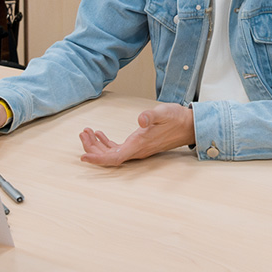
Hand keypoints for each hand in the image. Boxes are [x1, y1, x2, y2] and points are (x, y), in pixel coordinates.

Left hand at [79, 103, 194, 166]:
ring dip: (97, 146)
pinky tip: (100, 135)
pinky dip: (106, 143)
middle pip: (109, 156)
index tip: (83, 157)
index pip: (114, 157)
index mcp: (140, 144)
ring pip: (112, 153)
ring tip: (87, 133)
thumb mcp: (163, 112)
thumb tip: (140, 119)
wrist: (188, 125)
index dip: (98, 159)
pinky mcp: (139, 145)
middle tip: (83, 134)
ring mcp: (138, 149)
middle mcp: (137, 150)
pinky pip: (118, 149)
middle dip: (93, 148)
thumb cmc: (176, 118)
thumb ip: (150, 116)